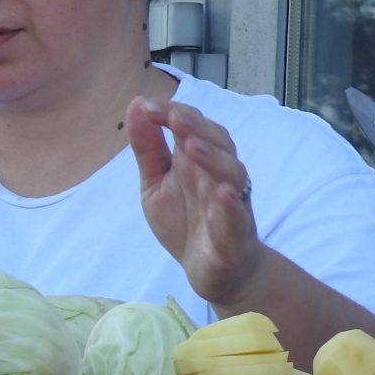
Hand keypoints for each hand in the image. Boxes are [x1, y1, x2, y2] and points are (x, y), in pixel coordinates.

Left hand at [128, 97, 265, 304]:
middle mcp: (220, 173)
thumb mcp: (156, 182)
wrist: (215, 270)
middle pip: (218, 141)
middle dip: (196, 127)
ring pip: (232, 172)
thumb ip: (148, 147)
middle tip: (173, 118)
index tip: (147, 106)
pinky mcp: (236, 232)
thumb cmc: (187, 220)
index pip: (193, 126)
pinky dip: (231, 205)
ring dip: (214, 158)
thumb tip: (136, 104)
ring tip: (191, 147)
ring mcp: (231, 202)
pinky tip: (222, 194)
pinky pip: (238, 215)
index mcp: (200, 158)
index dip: (174, 113)